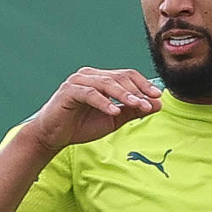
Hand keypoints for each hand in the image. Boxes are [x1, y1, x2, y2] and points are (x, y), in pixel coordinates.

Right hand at [20, 67, 161, 152]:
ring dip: (124, 95)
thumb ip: (132, 111)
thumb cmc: (81, 126)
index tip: (158, 96)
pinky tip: (114, 111)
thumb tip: (157, 104)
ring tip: (137, 105)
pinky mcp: (68, 91)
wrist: (53, 136)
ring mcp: (78, 81)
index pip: (126, 75)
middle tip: (149, 104)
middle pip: (119, 77)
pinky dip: (103, 102)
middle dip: (137, 91)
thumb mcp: (113, 120)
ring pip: (107, 83)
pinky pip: (90, 93)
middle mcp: (90, 75)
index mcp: (100, 78)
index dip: (143, 84)